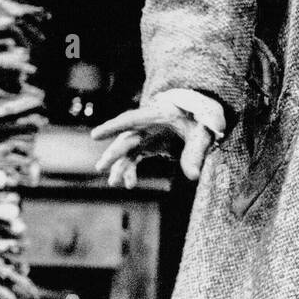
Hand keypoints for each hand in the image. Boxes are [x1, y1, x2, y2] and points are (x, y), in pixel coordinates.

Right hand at [90, 88, 222, 186]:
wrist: (204, 117)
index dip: (113, 127)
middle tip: (101, 167)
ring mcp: (146, 135)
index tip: (95, 135)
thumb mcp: (203, 133)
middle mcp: (147, 125)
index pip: (132, 119)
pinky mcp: (149, 145)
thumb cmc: (203, 119)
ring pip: (127, 151)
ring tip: (114, 183)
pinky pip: (134, 158)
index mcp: (158, 114)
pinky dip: (130, 170)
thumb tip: (193, 176)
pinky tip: (130, 184)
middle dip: (114, 152)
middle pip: (127, 138)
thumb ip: (196, 152)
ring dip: (120, 166)